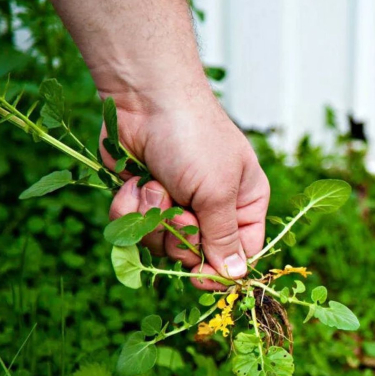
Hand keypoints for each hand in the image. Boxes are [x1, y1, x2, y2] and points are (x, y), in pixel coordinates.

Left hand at [100, 94, 269, 289]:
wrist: (146, 99)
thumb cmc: (195, 138)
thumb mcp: (218, 192)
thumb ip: (223, 238)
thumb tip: (236, 276)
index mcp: (244, 204)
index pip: (241, 253)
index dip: (220, 269)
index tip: (199, 275)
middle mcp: (213, 208)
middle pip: (197, 255)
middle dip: (180, 236)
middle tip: (179, 210)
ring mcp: (176, 204)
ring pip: (161, 245)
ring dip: (153, 217)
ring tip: (156, 185)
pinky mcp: (143, 199)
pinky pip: (133, 228)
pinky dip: (129, 208)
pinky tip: (135, 182)